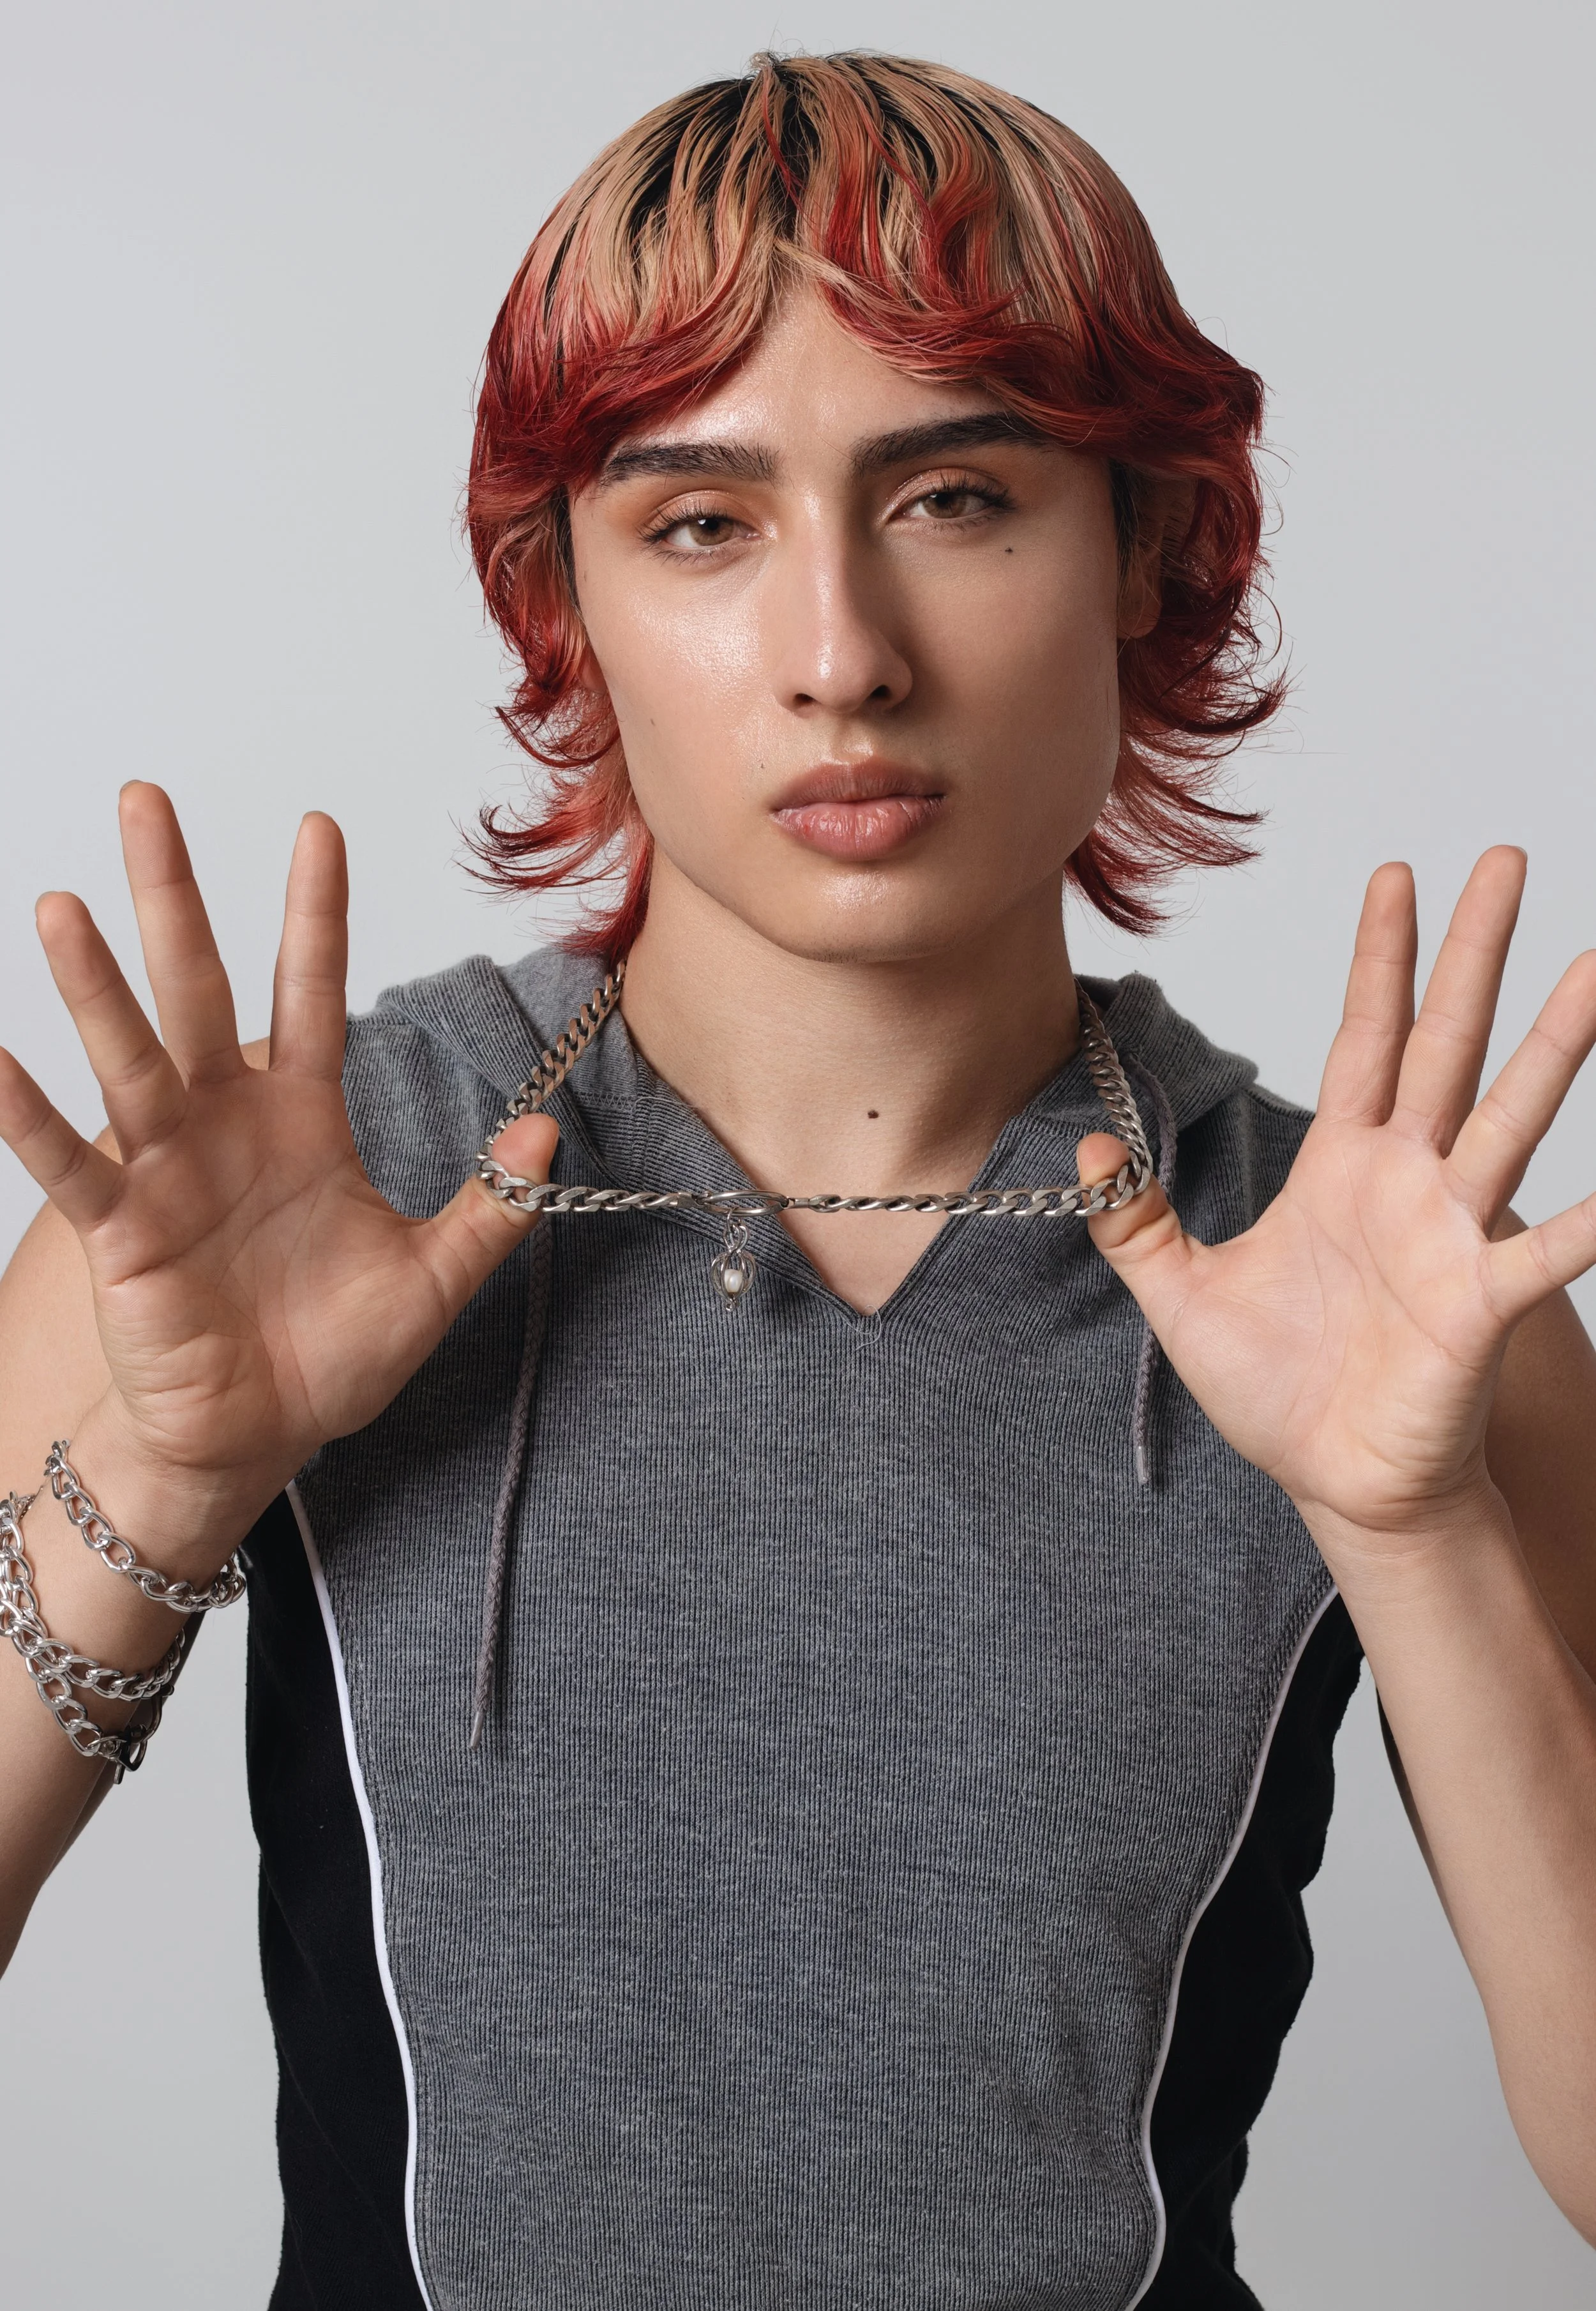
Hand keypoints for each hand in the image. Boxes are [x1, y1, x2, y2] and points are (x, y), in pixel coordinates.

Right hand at [0, 784, 555, 1565]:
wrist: (258, 1438)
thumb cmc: (331, 1357)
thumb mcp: (432, 1280)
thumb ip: (490, 1206)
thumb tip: (549, 1132)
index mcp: (301, 1117)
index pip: (310, 991)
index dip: (315, 912)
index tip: (318, 825)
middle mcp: (226, 1122)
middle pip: (197, 986)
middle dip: (172, 896)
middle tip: (146, 801)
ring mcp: (167, 1168)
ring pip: (129, 1056)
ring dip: (96, 984)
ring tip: (64, 905)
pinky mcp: (122, 1227)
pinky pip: (71, 1162)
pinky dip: (31, 1116)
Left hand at [1082, 849, 1595, 1558]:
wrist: (1334, 1482)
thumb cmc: (1278, 1391)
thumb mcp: (1182, 1297)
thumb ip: (1137, 1222)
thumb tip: (1089, 1150)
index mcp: (1344, 1165)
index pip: (1366, 1035)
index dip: (1380, 958)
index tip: (1397, 874)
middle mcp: (1408, 1179)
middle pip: (1445, 1042)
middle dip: (1473, 952)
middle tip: (1505, 857)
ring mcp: (1451, 1233)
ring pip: (1508, 1116)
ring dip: (1552, 1044)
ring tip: (1595, 969)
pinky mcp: (1477, 1302)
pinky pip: (1540, 1250)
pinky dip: (1579, 1221)